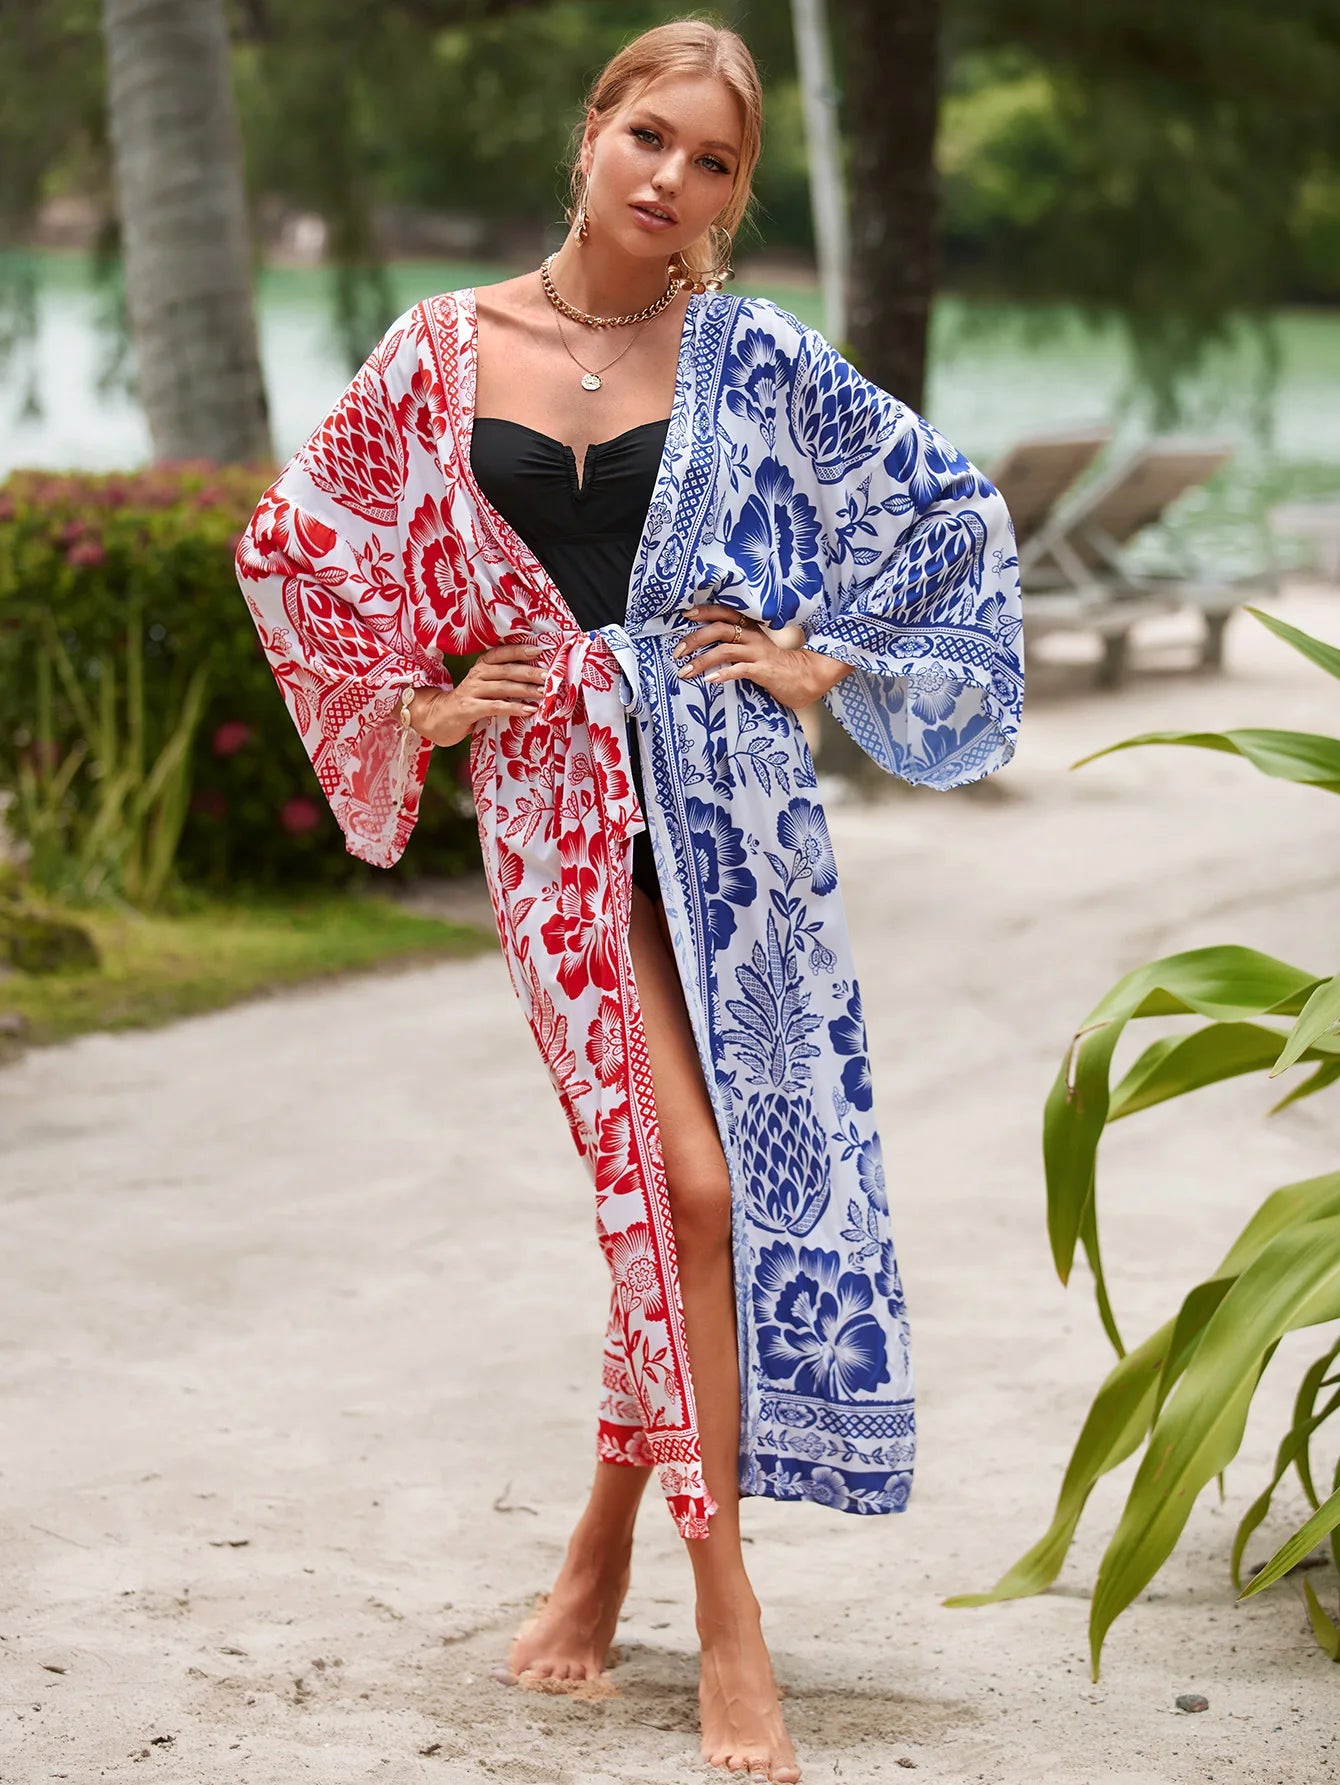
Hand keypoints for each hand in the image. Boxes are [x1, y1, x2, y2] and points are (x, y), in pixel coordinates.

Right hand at [407, 642, 546, 746]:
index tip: (538, 650)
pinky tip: (528, 710)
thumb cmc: (467, 703)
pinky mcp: (469, 709)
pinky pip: (495, 706)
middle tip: (549, 676)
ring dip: (526, 690)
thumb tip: (534, 680)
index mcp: (481, 667)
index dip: (519, 650)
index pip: (501, 654)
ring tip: (544, 693)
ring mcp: (472, 692)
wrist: (437, 718)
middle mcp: (476, 675)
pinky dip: (513, 708)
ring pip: (503, 687)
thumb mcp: (483, 688)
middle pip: (507, 670)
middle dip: (529, 672)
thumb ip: (502, 682)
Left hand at [670, 603, 851, 710]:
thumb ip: (733, 643)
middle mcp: (752, 636)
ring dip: (701, 661)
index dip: (704, 612)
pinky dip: (722, 674)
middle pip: (719, 629)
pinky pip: (739, 670)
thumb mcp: (753, 648)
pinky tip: (709, 681)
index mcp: (749, 627)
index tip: (685, 615)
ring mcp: (758, 652)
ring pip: (724, 650)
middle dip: (694, 639)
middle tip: (677, 652)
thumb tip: (702, 646)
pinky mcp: (763, 670)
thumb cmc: (773, 665)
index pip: (724, 612)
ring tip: (684, 672)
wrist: (804, 677)